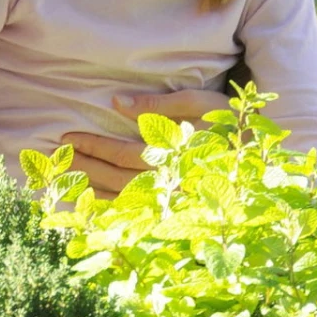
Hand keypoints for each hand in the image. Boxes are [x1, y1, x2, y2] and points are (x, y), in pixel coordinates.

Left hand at [62, 88, 228, 198]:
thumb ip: (158, 104)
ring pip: (123, 200)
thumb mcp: (199, 102)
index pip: (123, 154)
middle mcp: (171, 182)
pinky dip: (110, 211)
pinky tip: (88, 204)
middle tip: (56, 158)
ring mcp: (173, 200)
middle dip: (84, 168)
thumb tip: (116, 103)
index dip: (94, 147)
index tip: (68, 138)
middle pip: (117, 180)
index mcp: (174, 155)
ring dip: (90, 190)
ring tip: (62, 177)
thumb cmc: (229, 122)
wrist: (260, 156)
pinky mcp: (175, 209)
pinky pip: (137, 213)